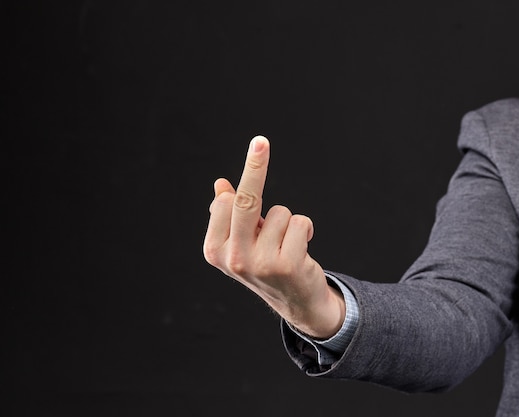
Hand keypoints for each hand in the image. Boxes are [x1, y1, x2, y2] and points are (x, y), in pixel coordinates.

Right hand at [203, 136, 344, 338]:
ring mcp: (259, 264)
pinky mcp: (287, 265)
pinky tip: (301, 249)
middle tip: (261, 141)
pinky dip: (305, 229)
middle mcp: (232, 258)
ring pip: (281, 213)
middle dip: (255, 166)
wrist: (296, 302)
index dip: (248, 175)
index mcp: (214, 249)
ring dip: (289, 222)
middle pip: (245, 201)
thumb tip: (220, 184)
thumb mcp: (242, 240)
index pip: (227, 202)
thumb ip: (230, 214)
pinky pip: (300, 223)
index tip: (259, 145)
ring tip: (287, 244)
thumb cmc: (266, 263)